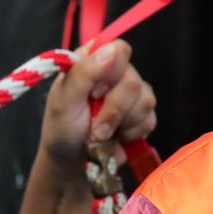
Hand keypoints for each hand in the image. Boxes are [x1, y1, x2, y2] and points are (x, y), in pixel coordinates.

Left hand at [39, 40, 156, 169]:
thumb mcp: (64, 100)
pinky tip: (117, 136)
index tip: (94, 92)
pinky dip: (131, 132)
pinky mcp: (143, 115)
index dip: (111, 71)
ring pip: (145, 100)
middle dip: (113, 108)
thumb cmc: (62, 129)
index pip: (118, 49)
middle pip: (133, 79)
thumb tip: (112, 50)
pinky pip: (150, 119)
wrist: (74, 164)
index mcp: (93, 61)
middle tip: (93, 124)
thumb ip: (84, 72)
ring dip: (121, 123)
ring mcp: (131, 95)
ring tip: (101, 132)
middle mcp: (115, 74)